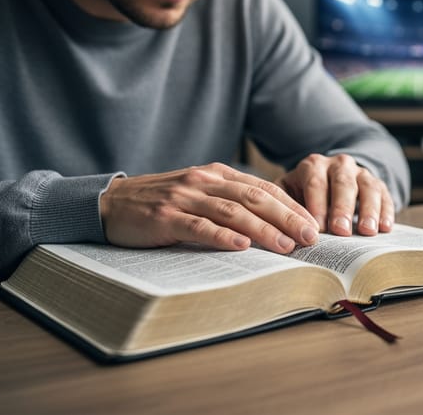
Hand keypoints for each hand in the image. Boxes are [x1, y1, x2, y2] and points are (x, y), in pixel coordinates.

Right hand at [99, 163, 318, 253]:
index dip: (290, 205)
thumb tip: (273, 224)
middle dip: (286, 217)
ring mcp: (184, 198)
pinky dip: (221, 236)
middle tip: (309, 237)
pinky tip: (241, 246)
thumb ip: (230, 202)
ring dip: (262, 229)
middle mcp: (204, 182)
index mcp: (217, 175)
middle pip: (254, 198)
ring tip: (285, 246)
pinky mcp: (164, 217)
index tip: (313, 223)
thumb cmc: (161, 203)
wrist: (109, 202)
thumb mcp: (200, 195)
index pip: (263, 188)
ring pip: (231, 212)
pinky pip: (198, 226)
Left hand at [277, 153, 393, 236]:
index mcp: (313, 166)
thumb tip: (275, 231)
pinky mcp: (379, 185)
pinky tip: (385, 228)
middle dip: (342, 208)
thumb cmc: (304, 196)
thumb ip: (282, 207)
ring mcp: (361, 173)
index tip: (317, 230)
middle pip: (342, 183)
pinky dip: (386, 211)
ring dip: (368, 210)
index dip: (316, 206)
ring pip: (367, 187)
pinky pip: (385, 195)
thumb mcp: (289, 194)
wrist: (331, 182)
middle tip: (341, 232)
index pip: (315, 183)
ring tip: (367, 232)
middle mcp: (339, 164)